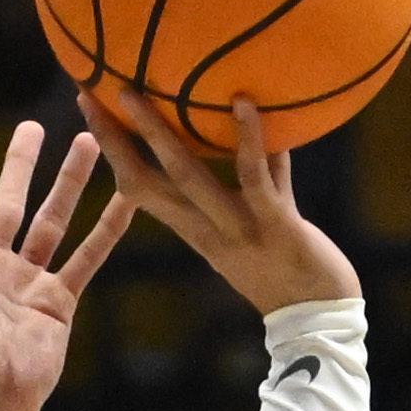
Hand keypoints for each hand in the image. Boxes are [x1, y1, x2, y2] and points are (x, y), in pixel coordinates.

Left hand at [0, 119, 131, 410]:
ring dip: (69, 183)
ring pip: (52, 221)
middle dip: (21, 165)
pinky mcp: (60, 300)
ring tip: (87, 144)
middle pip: (10, 202)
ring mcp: (28, 281)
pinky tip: (126, 200)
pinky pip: (87, 258)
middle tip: (34, 127)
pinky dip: (107, 229)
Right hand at [77, 92, 351, 317]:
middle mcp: (207, 230)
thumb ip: (239, 184)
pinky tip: (242, 102)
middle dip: (113, 140)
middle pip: (147, 182)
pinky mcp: (277, 225)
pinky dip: (248, 138)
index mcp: (193, 230)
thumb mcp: (247, 226)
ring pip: (188, 176)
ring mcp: (239, 228)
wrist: (320, 317)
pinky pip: (256, 177)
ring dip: (157, 134)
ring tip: (134, 93)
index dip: (111, 151)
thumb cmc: (288, 267)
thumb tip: (234, 125)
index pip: (137, 188)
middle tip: (91, 93)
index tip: (90, 108)